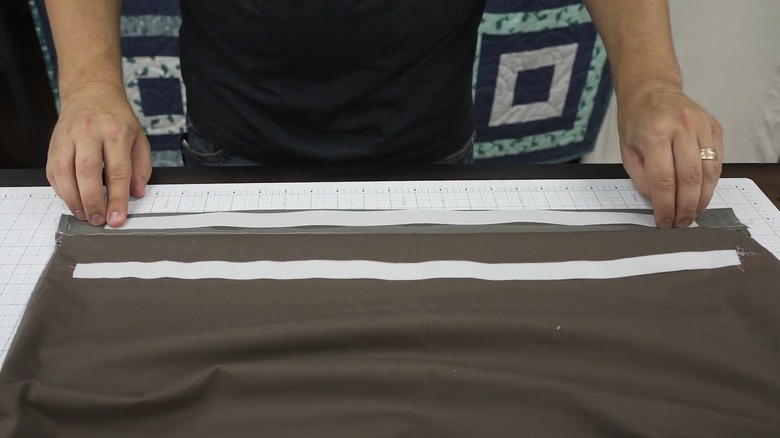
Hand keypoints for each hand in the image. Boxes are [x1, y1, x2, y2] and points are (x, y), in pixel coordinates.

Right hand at [46, 81, 151, 226]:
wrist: (91, 93)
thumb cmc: (117, 119)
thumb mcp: (139, 138)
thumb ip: (141, 167)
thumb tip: (137, 193)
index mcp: (116, 132)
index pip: (117, 171)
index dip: (117, 198)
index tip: (117, 218)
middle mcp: (89, 133)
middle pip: (88, 172)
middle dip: (93, 201)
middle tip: (98, 220)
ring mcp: (68, 137)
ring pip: (65, 173)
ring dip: (73, 200)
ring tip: (85, 215)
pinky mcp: (53, 144)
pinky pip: (53, 172)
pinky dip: (61, 191)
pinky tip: (72, 201)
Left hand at [617, 79, 722, 227]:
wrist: (651, 89)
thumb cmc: (636, 120)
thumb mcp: (627, 150)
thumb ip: (641, 177)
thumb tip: (657, 202)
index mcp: (654, 133)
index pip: (663, 180)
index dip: (665, 206)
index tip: (663, 221)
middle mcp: (680, 127)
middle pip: (689, 178)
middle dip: (685, 207)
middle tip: (681, 223)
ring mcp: (701, 126)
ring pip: (709, 172)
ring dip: (701, 198)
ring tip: (692, 213)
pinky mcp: (714, 127)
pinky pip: (717, 161)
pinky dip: (710, 182)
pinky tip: (701, 193)